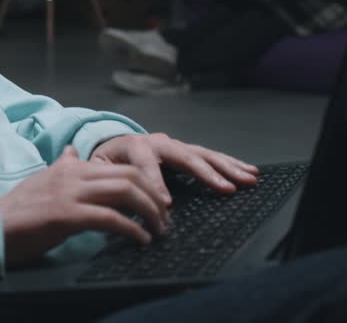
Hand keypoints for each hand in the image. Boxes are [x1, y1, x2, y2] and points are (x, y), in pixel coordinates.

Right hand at [0, 146, 171, 265]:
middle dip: (154, 196)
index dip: (146, 183)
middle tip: (166, 218)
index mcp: (70, 166)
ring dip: (149, 212)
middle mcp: (72, 174)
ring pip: (124, 192)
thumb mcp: (42, 179)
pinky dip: (132, 229)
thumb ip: (62, 166)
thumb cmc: (18, 210)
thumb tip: (71, 150)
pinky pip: (110, 219)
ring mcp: (69, 193)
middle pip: (129, 175)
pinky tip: (141, 239)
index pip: (119, 166)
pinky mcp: (66, 215)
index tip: (157, 202)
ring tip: (159, 230)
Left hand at [91, 132, 258, 200]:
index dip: (156, 182)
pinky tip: (249, 171)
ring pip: (203, 154)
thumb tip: (119, 203)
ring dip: (228, 167)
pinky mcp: (185, 151)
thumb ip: (106, 182)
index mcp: (132, 146)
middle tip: (226, 188)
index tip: (166, 204)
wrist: (109, 144)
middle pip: (184, 156)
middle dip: (207, 173)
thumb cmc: (105, 162)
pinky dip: (231, 163)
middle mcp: (157, 142)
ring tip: (248, 179)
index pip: (145, 164)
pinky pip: (211, 156)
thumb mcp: (97, 171)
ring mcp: (174, 145)